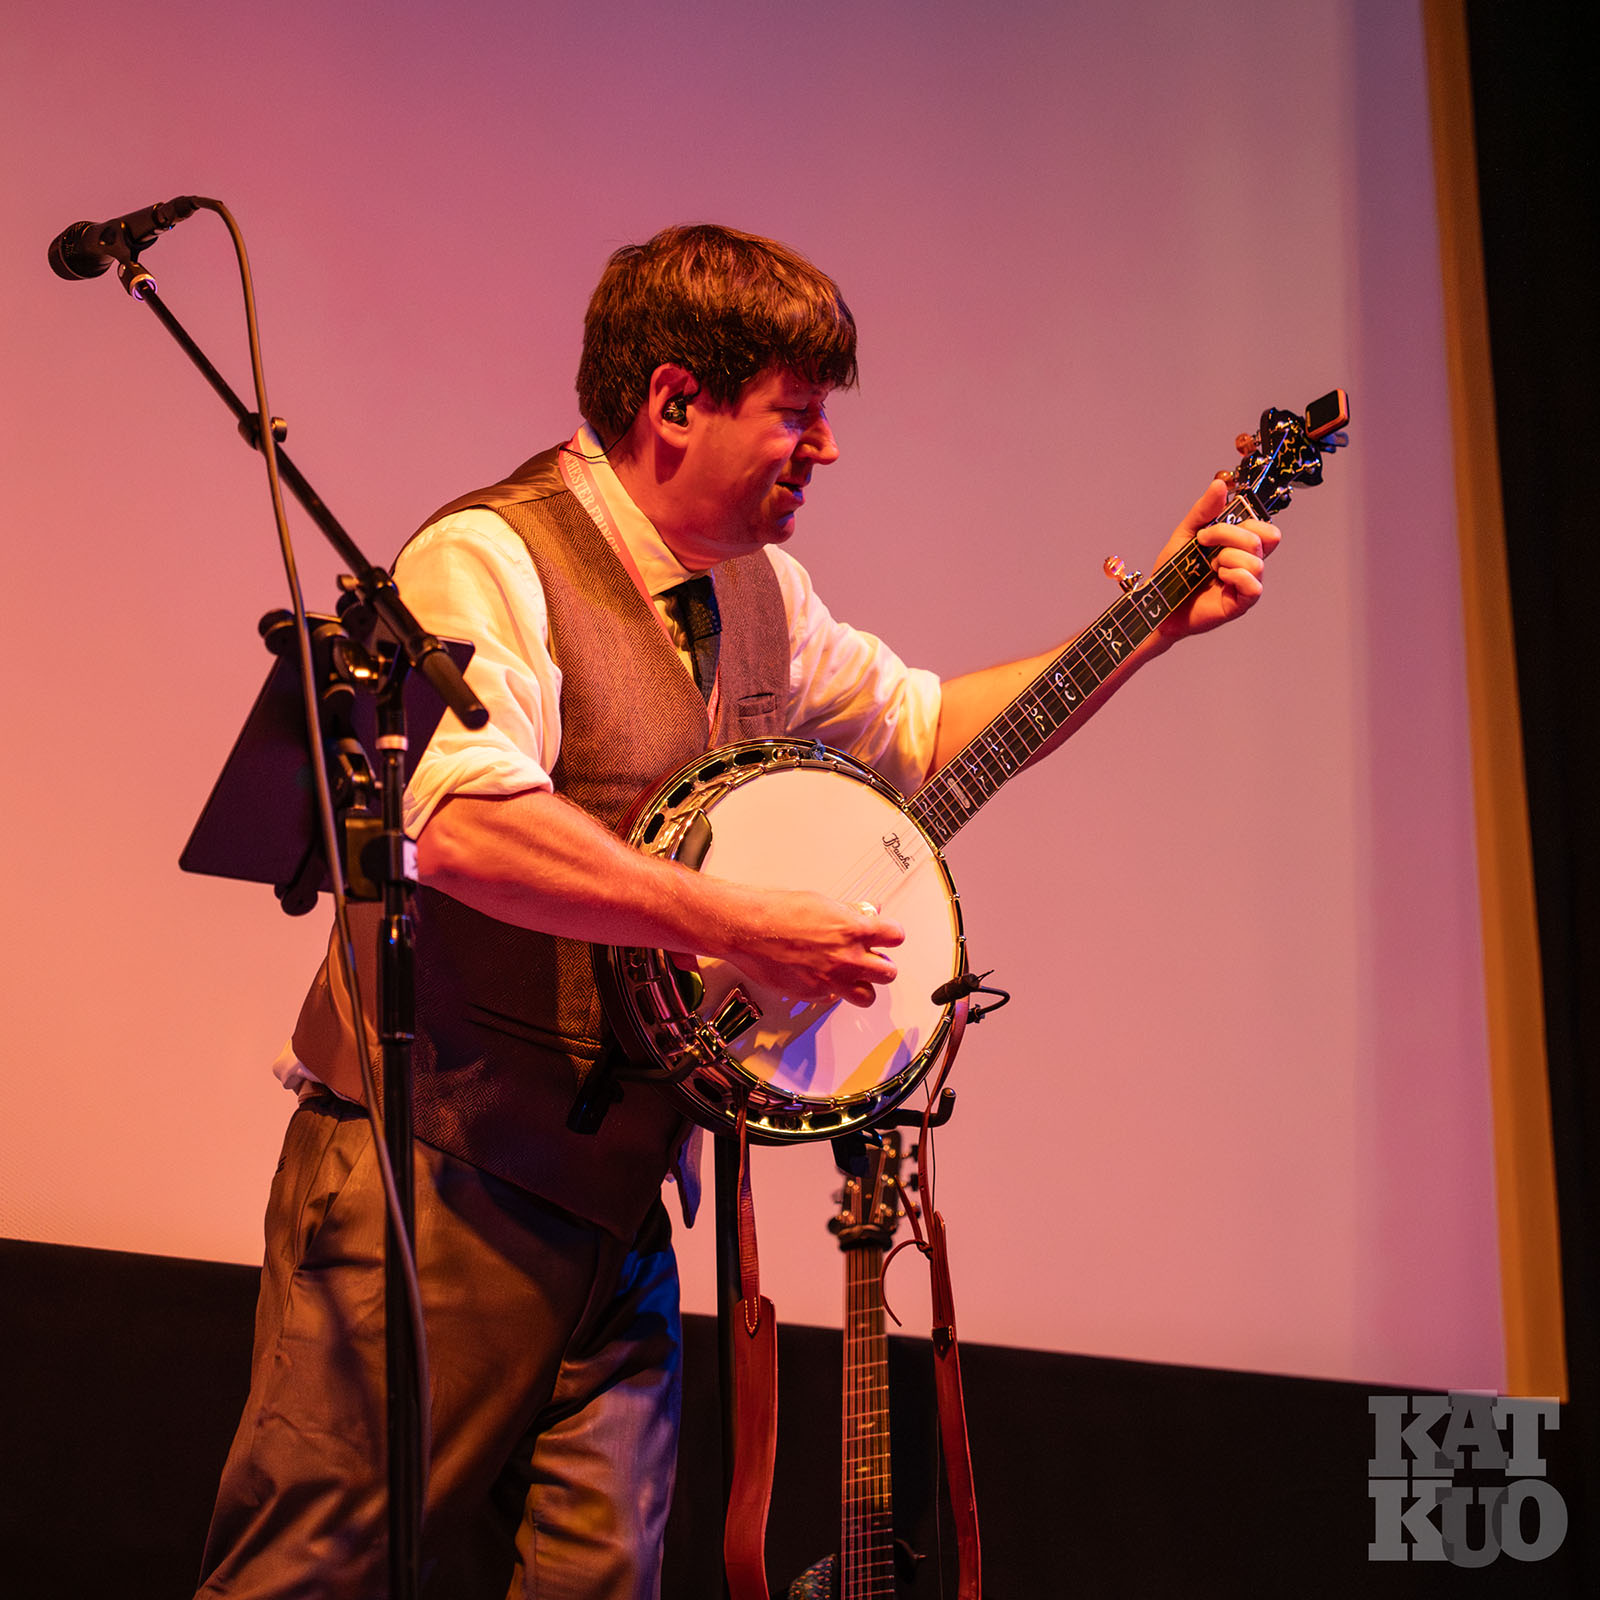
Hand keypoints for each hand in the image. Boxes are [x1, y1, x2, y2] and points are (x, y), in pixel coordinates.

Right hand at [716, 884, 903, 1007]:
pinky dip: (830, 990)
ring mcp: (831, 980)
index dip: (891, 935)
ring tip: (852, 976)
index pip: (896, 936)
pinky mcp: (812, 994)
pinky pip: (832, 998)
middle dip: (881, 964)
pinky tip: (819, 977)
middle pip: (889, 972)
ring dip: (863, 986)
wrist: (748, 929)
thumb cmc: (777, 911)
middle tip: (870, 958)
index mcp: (854, 930)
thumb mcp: (821, 903)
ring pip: (867, 996)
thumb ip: (849, 912)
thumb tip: (865, 911)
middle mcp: (848, 958)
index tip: (886, 935)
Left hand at [1154, 477, 1280, 644]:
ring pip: (1257, 561)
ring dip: (1227, 558)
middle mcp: (1246, 563)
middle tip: (1204, 544)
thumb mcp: (1185, 535)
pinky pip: (1254, 586)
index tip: (1207, 530)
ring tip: (1210, 568)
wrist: (1157, 604)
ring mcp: (1245, 583)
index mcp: (1238, 546)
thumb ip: (1204, 511)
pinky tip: (1220, 578)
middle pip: (1267, 538)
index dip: (1242, 522)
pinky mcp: (1240, 604)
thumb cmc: (1173, 573)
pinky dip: (1236, 576)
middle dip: (1231, 535)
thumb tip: (1220, 484)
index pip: (1264, 527)